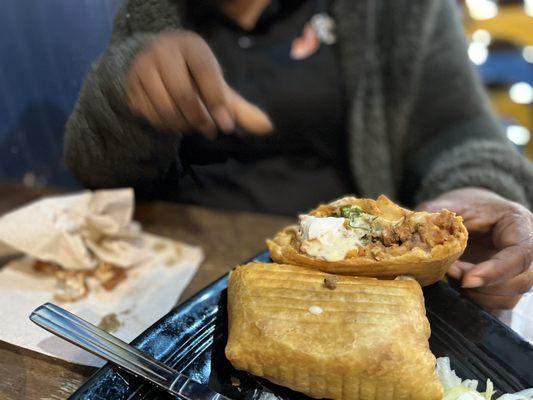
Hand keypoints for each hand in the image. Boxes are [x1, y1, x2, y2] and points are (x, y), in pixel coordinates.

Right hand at [126, 31, 272, 137]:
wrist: (158, 64)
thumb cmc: (196, 77)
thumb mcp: (219, 87)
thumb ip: (241, 108)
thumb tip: (268, 128)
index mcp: (191, 46)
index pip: (206, 74)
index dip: (217, 103)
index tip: (226, 126)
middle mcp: (163, 51)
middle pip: (182, 93)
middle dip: (199, 119)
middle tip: (210, 131)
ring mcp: (142, 68)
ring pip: (163, 107)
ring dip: (182, 125)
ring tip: (193, 127)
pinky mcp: (130, 87)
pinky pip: (148, 115)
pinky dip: (165, 126)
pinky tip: (176, 124)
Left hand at [418, 187, 532, 309]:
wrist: (471, 213)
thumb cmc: (462, 206)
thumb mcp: (448, 204)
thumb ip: (436, 213)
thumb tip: (420, 224)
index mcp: (518, 223)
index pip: (521, 254)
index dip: (496, 271)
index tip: (466, 280)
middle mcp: (527, 249)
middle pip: (520, 281)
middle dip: (482, 285)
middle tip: (451, 273)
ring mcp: (519, 270)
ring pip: (509, 297)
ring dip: (476, 294)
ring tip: (451, 275)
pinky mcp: (507, 285)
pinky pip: (498, 304)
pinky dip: (476, 300)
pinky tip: (457, 285)